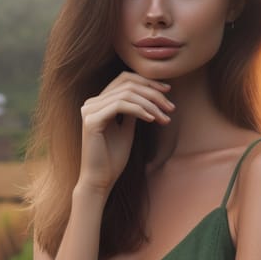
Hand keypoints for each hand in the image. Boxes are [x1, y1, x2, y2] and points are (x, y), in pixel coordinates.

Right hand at [78, 72, 173, 192]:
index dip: (147, 81)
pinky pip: (120, 106)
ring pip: (126, 94)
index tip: (168, 90)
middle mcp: (91, 103)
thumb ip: (133, 111)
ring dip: (150, 104)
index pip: (124, 80)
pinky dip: (139, 110)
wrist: (100, 180)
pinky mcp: (91, 121)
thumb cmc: (113, 158)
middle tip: (171, 107)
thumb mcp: (127, 129)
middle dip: (154, 94)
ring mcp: (89, 110)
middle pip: (128, 85)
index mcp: (99, 102)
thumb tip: (148, 96)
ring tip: (165, 117)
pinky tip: (152, 119)